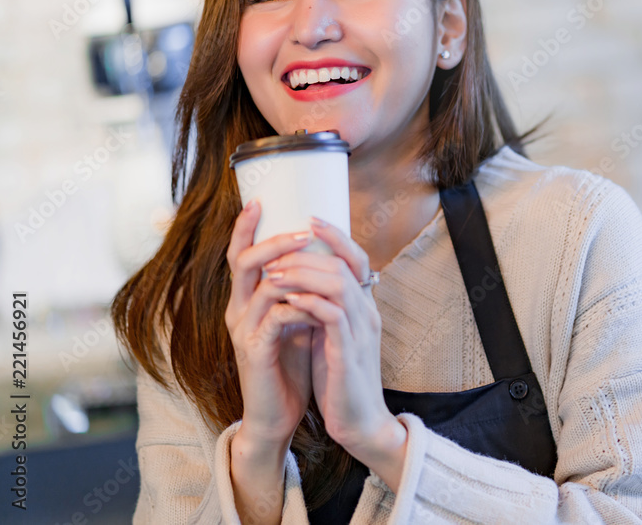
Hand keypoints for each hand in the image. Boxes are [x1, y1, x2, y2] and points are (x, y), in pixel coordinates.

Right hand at [225, 199, 321, 447]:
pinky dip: (298, 305)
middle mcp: (239, 311)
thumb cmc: (288, 366)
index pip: (240, 255)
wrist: (277, 416)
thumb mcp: (296, 321)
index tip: (259, 198)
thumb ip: (299, 292)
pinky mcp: (255, 351)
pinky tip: (317, 303)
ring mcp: (244, 331)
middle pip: (243, 262)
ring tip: (314, 258)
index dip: (245, 227)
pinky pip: (276, 317)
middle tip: (301, 229)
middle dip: (272, 240)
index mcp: (247, 301)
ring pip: (260, 285)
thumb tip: (321, 259)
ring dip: (289, 268)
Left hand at [262, 216, 407, 488]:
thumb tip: (299, 284)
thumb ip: (323, 310)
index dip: (336, 235)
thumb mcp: (331, 336)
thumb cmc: (339, 380)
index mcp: (363, 307)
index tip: (309, 219)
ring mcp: (359, 331)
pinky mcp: (347, 352)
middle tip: (278, 249)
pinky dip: (308, 301)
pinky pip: (331, 315)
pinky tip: (287, 297)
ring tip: (274, 272)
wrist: (359, 423)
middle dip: (308, 252)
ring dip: (303, 273)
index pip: (357, 259)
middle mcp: (366, 313)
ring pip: (338, 283)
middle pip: (345, 264)